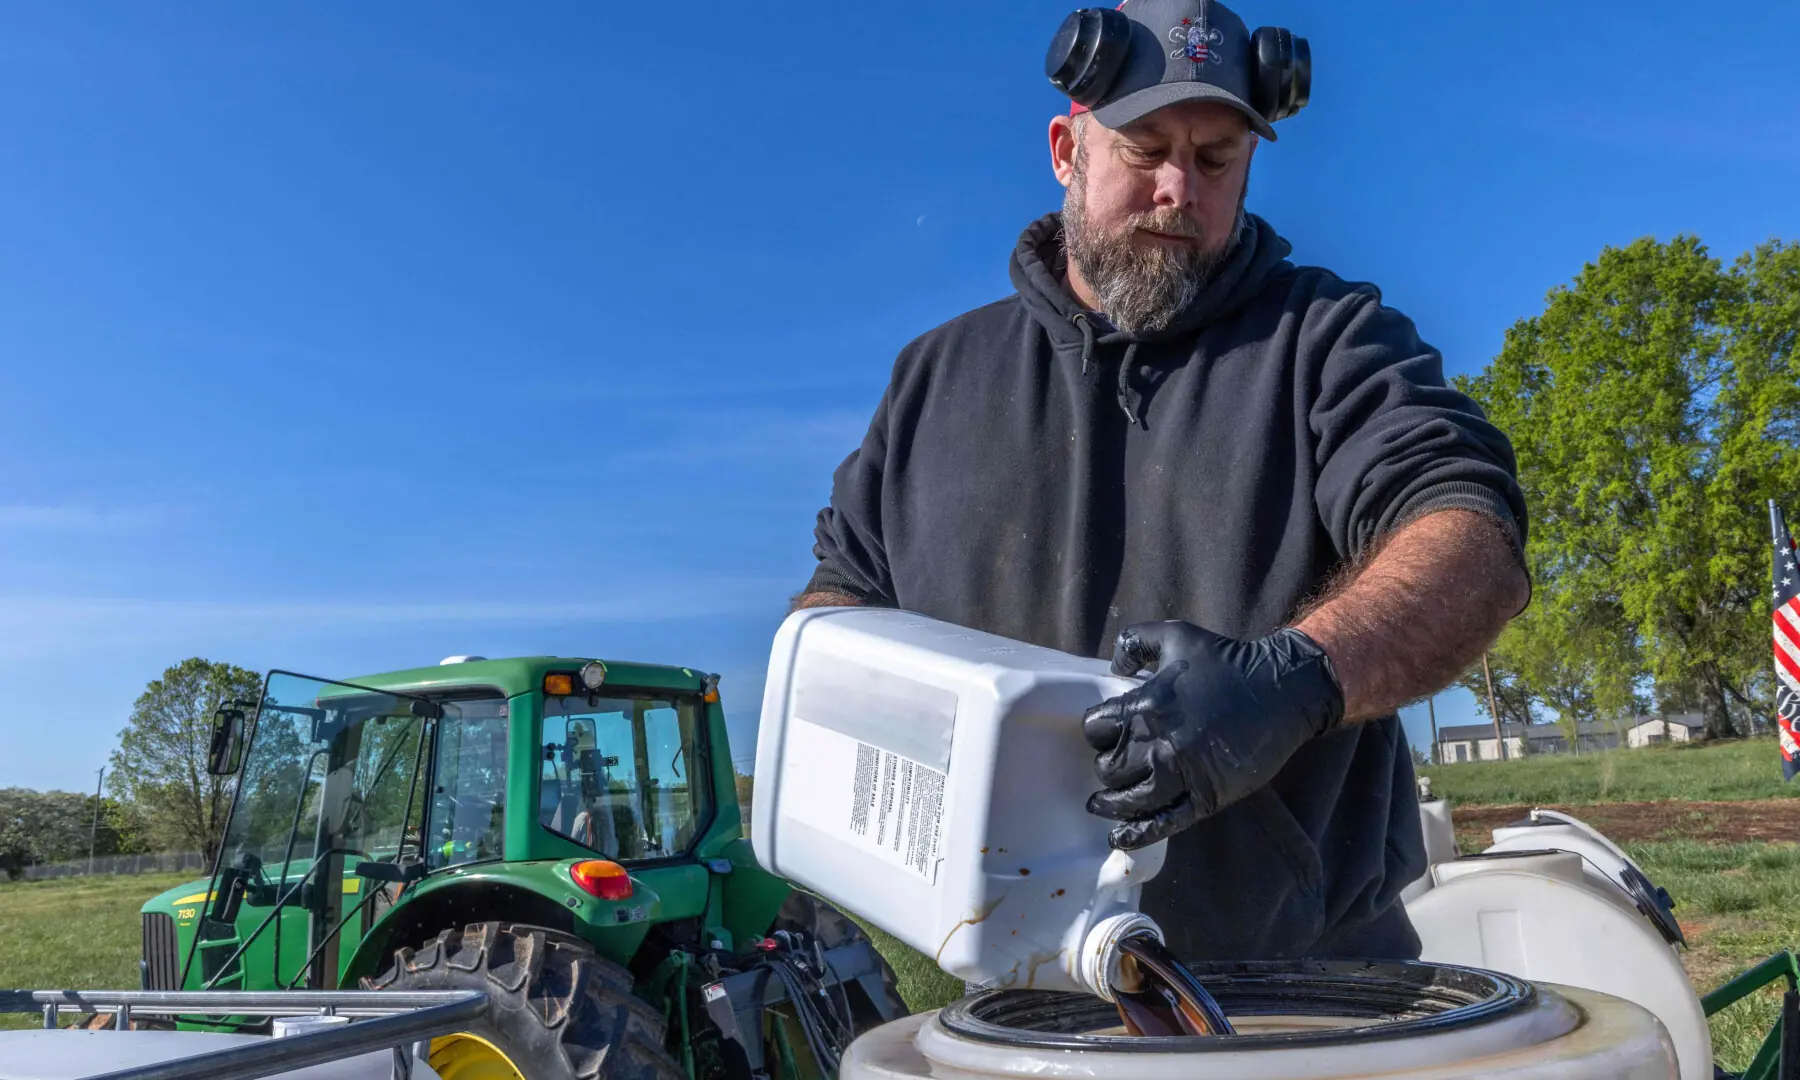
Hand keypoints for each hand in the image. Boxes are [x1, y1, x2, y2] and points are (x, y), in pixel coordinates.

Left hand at [1082, 622, 1344, 849]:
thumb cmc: (1227, 660)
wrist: (1281, 690)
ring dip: (1112, 803)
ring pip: (1130, 800)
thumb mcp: (1176, 635)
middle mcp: (1160, 743)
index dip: (1098, 732)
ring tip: (1101, 804)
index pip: (1096, 729)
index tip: (1106, 733)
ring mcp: (1184, 774)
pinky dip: (1137, 833)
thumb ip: (1135, 642)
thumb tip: (1113, 666)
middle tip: (1114, 764)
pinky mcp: (1206, 797)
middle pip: (1109, 768)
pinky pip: (1163, 822)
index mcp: (1146, 705)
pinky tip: (1118, 837)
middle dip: (1107, 767)